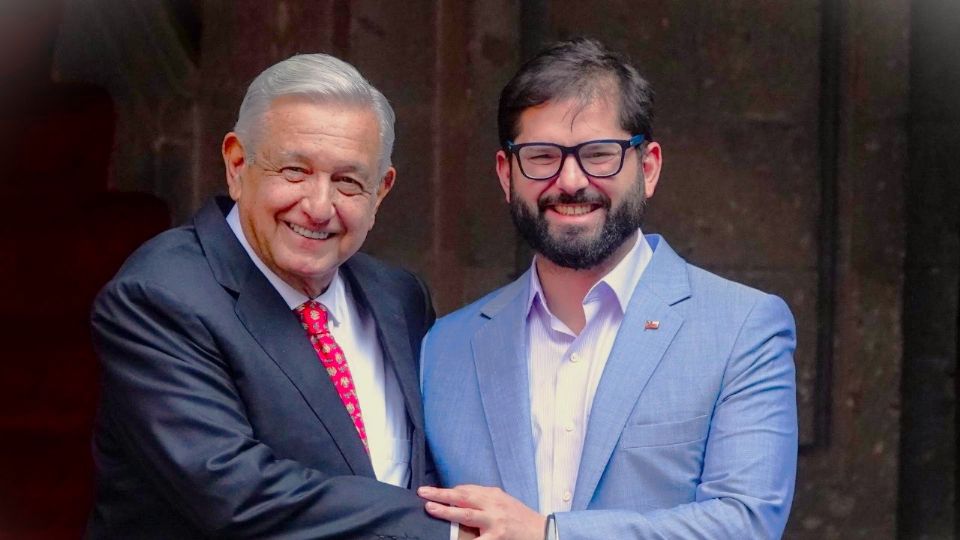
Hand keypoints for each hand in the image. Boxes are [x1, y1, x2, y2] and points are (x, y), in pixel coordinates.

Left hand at [419, 485, 545, 539]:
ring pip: (466, 513)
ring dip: (447, 511)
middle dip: (441, 494)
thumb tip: (461, 495)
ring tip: (430, 508)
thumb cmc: (519, 517)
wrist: (542, 531)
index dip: (448, 492)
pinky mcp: (497, 537)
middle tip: (423, 492)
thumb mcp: (503, 502)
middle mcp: (493, 504)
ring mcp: (494, 521)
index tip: (433, 492)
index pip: (466, 490)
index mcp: (493, 495)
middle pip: (463, 496)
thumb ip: (484, 499)